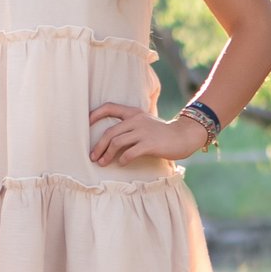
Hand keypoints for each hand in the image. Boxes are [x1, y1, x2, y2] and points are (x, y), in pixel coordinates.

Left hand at [87, 102, 212, 165]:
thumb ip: (130, 126)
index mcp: (134, 113)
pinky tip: (121, 163)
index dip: (95, 114)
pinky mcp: (150, 144)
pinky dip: (122, 159)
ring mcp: (143, 132)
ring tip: (102, 163)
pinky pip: (130, 152)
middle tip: (93, 157)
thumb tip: (110, 139)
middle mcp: (136, 120)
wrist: (184, 136)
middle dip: (98, 146)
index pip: (110, 107)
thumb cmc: (162, 133)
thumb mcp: (145, 123)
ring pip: (116, 142)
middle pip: (109, 132)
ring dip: (106, 154)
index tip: (85, 124)